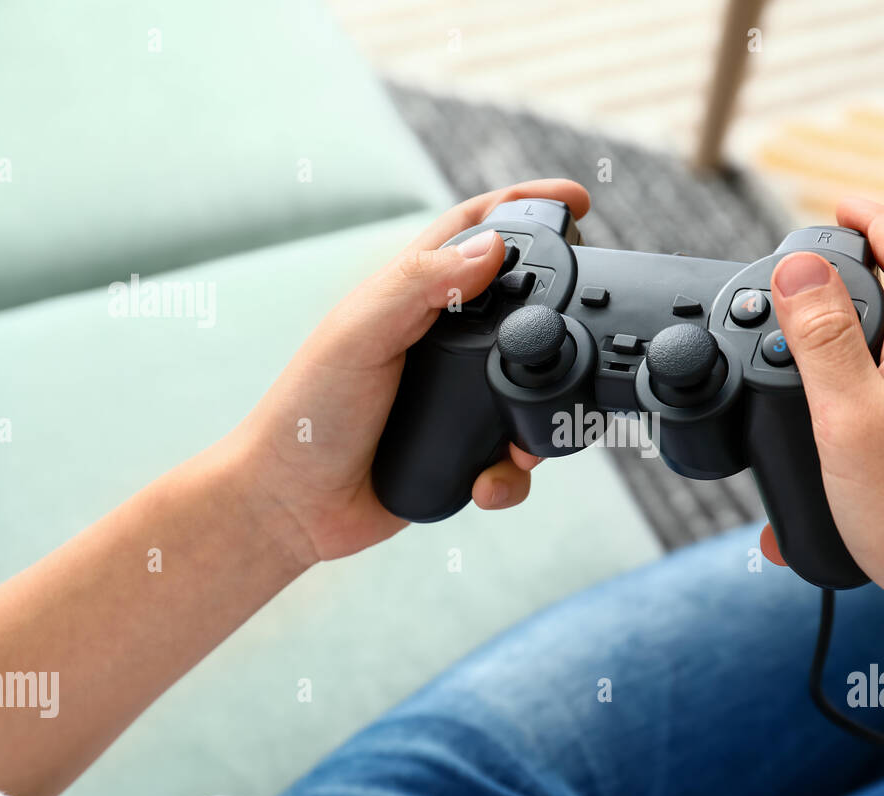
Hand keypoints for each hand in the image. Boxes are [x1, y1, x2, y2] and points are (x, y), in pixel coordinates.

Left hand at [230, 179, 591, 565]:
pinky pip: (514, 455)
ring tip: (524, 439)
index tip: (577, 202)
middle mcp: (441, 340)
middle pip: (523, 306)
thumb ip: (420, 285)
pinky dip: (512, 473)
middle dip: (560, 317)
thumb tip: (492, 247)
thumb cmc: (309, 411)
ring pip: (531, 386)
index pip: (476, 233)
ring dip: (541, 412)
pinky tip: (486, 481)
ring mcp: (458, 394)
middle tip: (588, 326)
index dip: (525, 208)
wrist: (295, 505)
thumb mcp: (359, 335)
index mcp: (413, 296)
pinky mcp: (466, 447)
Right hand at [759, 198, 883, 633]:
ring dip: (864, 362)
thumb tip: (800, 264)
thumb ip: (823, 337)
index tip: (838, 206)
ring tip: (815, 393)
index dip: (873, 219)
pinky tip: (850, 462)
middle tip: (808, 301)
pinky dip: (880, 415)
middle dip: (860, 293)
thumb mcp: (849, 418)